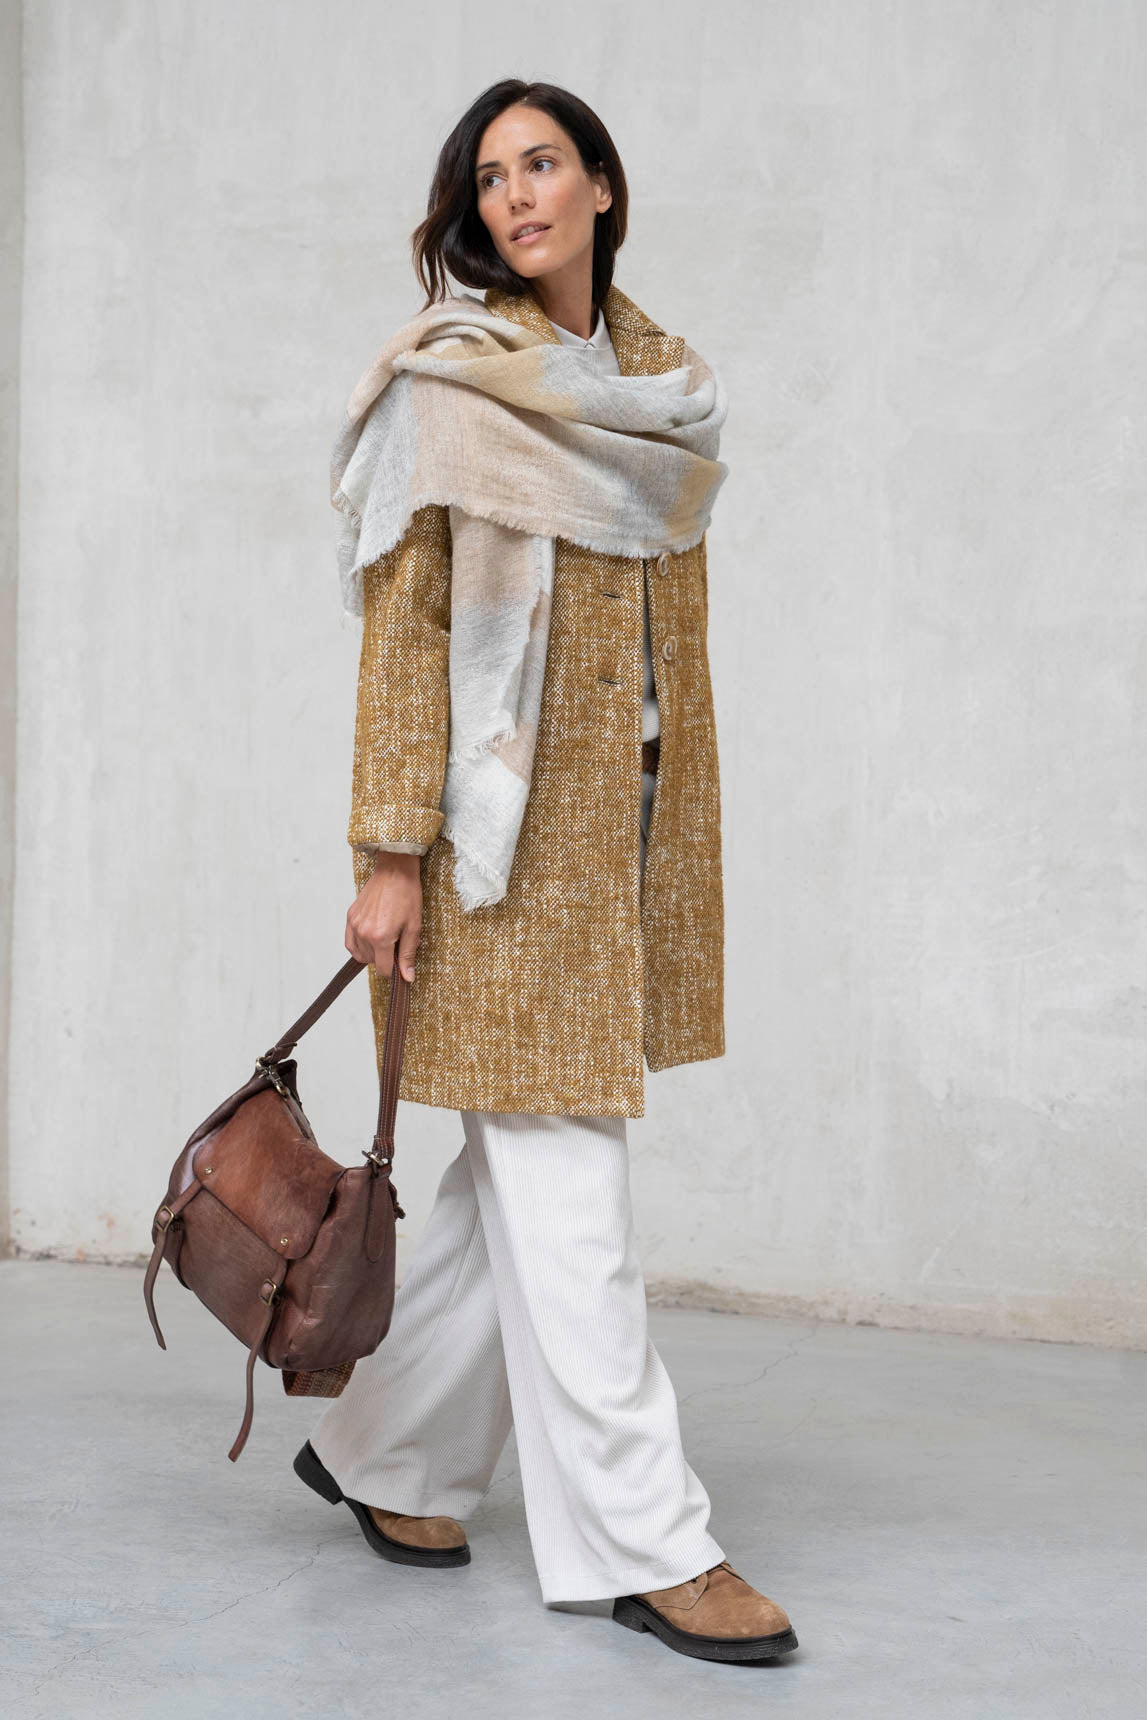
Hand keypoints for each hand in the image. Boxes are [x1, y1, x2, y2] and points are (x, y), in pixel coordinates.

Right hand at [346, 851, 422, 981]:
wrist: (395, 872)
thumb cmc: (407, 896)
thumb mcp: (414, 927)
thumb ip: (408, 954)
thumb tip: (407, 977)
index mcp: (381, 938)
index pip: (384, 970)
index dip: (395, 970)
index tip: (401, 960)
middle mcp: (364, 933)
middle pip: (372, 962)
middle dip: (385, 958)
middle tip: (396, 942)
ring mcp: (354, 925)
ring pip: (360, 955)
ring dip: (372, 953)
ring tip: (385, 938)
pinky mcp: (350, 917)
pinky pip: (350, 943)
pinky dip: (359, 946)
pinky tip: (371, 939)